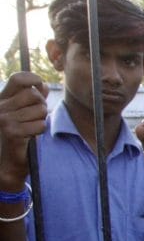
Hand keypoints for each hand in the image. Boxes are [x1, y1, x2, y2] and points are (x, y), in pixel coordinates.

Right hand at [0, 73, 48, 189]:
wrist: (7, 161)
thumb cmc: (19, 135)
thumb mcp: (24, 113)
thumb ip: (33, 99)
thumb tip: (42, 85)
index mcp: (1, 99)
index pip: (17, 79)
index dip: (32, 79)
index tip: (40, 84)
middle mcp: (0, 107)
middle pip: (33, 95)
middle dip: (41, 105)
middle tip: (37, 116)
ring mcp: (4, 119)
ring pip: (39, 110)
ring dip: (41, 120)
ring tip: (32, 127)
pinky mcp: (12, 132)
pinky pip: (39, 125)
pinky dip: (40, 131)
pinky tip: (31, 136)